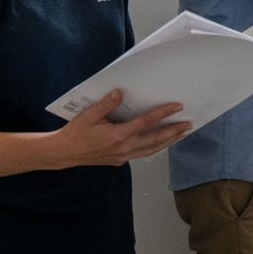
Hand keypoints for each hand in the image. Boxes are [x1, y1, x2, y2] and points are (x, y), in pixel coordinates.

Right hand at [52, 89, 191, 166]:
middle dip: (173, 131)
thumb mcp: (88, 115)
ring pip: (151, 149)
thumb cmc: (75, 133)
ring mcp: (123, 156)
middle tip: (188, 123)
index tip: (177, 107)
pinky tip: (161, 143)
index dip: (163, 113)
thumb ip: (106, 104)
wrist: (64, 153)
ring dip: (168, 141)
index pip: (146, 122)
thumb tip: (119, 93)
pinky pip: (142, 154)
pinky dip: (155, 148)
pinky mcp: (120, 160)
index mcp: (117, 135)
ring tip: (181, 134)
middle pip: (155, 139)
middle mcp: (124, 147)